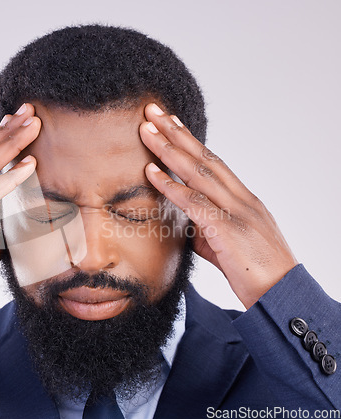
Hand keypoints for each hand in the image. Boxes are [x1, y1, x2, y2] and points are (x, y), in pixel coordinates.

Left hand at [140, 103, 297, 308]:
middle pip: (204, 157)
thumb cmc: (256, 273)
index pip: (213, 162)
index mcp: (243, 200)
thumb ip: (205, 229)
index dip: (190, 140)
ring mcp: (237, 212)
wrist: (282, 297)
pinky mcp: (229, 230)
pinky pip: (195, 203)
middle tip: (152, 110)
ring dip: (169, 150)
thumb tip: (184, 222)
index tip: (171, 121)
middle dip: (176, 132)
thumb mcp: (227, 244)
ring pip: (198, 173)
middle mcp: (241, 199)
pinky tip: (151, 173)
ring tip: (146, 130)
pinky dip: (171, 186)